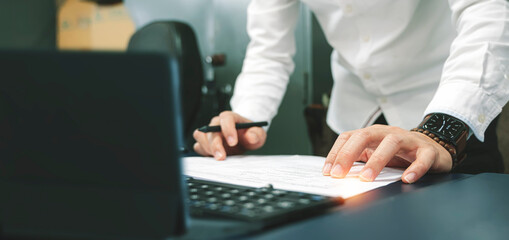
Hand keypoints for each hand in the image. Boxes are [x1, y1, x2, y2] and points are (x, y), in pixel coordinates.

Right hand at [193, 111, 266, 159]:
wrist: (244, 138)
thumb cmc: (250, 134)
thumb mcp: (258, 134)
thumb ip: (256, 135)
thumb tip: (250, 137)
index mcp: (230, 117)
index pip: (226, 118)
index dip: (228, 129)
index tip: (233, 142)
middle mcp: (217, 123)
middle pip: (210, 130)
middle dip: (215, 144)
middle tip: (222, 157)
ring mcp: (209, 132)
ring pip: (201, 136)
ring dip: (208, 148)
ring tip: (219, 156)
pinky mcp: (205, 142)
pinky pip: (198, 146)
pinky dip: (204, 152)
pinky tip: (213, 157)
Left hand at [322, 125, 452, 182]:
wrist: (434, 148)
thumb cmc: (399, 153)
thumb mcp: (375, 154)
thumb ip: (358, 161)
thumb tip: (336, 176)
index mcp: (372, 134)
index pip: (348, 137)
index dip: (336, 153)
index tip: (328, 171)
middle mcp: (388, 133)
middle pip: (365, 136)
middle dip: (349, 154)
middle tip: (339, 174)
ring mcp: (408, 140)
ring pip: (391, 143)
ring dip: (377, 160)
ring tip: (367, 178)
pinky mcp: (428, 151)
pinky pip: (423, 157)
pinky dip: (415, 168)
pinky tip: (406, 179)